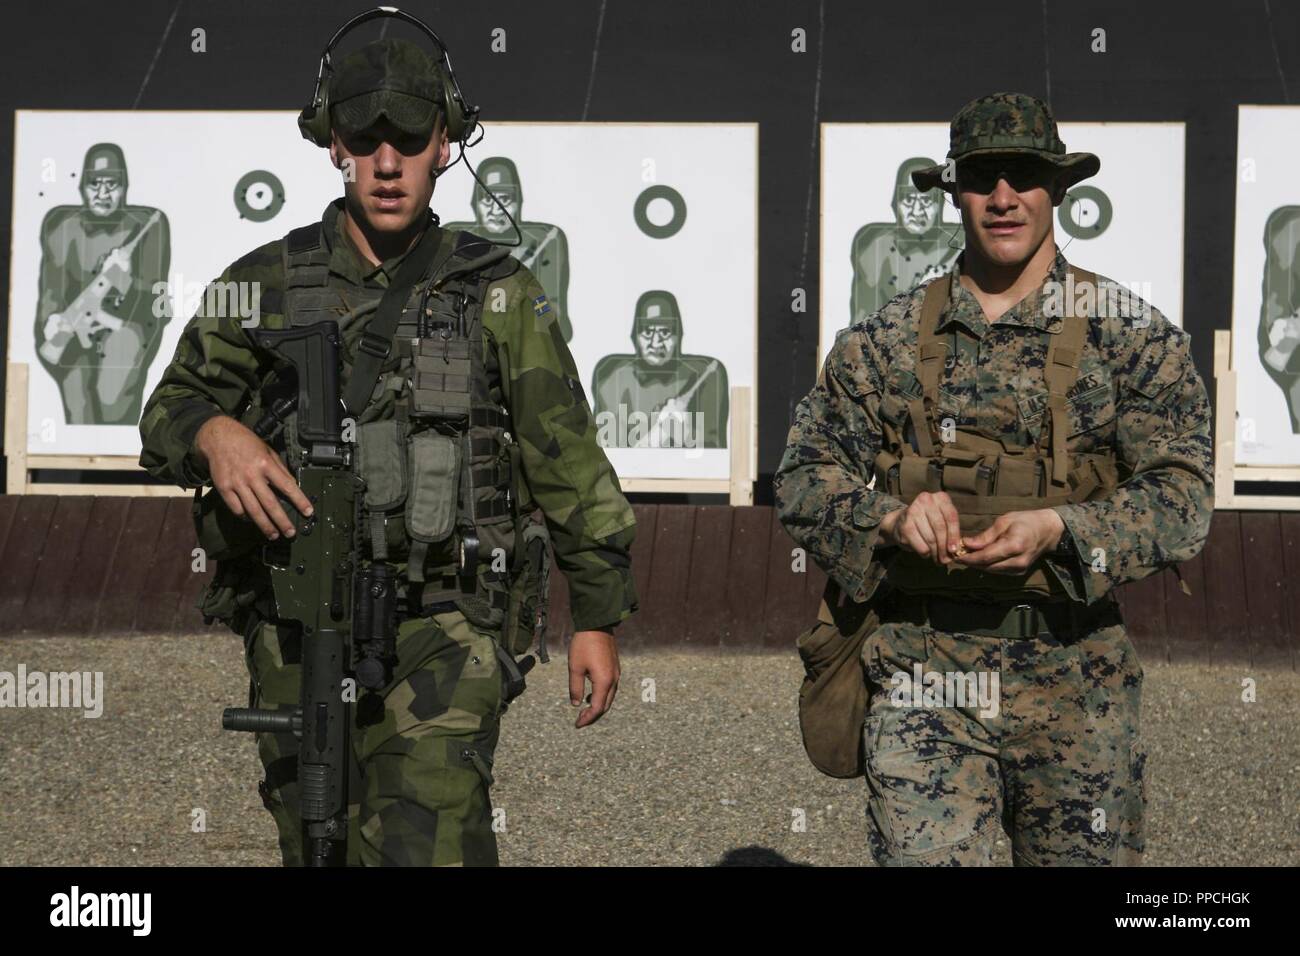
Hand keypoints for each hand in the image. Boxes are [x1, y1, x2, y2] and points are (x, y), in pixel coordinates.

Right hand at [195, 416, 313, 539]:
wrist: (217, 437)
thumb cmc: (246, 443)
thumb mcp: (268, 451)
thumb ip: (280, 468)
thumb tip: (292, 485)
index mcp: (265, 464)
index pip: (287, 486)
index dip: (299, 500)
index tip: (308, 511)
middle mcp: (251, 475)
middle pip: (270, 503)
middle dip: (282, 520)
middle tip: (290, 532)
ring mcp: (236, 483)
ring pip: (253, 510)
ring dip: (265, 525)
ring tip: (273, 534)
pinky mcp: (224, 488)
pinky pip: (236, 508)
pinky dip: (245, 517)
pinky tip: (252, 521)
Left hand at [568, 629, 619, 727]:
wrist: (597, 624)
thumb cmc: (584, 645)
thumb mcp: (575, 668)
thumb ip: (575, 688)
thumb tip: (576, 704)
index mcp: (604, 681)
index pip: (597, 708)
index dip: (587, 719)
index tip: (577, 724)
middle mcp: (613, 679)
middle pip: (606, 705)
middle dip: (593, 715)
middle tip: (580, 720)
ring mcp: (616, 673)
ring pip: (609, 697)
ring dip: (598, 705)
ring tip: (584, 709)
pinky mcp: (615, 667)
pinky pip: (610, 687)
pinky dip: (602, 695)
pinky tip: (591, 693)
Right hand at [878, 491, 962, 566]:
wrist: (900, 522)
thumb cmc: (927, 523)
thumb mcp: (943, 521)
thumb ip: (951, 532)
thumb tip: (956, 551)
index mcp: (940, 497)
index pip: (951, 517)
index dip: (954, 535)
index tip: (955, 549)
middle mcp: (926, 500)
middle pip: (940, 528)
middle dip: (944, 547)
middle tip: (946, 559)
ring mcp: (913, 511)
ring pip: (931, 539)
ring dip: (936, 553)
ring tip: (937, 558)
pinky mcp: (905, 525)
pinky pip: (921, 546)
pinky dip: (925, 553)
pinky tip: (925, 552)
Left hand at [951, 509, 1065, 574]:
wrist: (1047, 531)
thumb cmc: (1025, 521)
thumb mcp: (1004, 521)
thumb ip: (986, 536)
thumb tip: (966, 544)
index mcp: (1015, 546)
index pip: (986, 557)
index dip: (969, 558)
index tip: (956, 555)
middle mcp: (1018, 561)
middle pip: (987, 566)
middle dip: (970, 562)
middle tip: (956, 555)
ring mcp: (1019, 569)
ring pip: (991, 571)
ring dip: (977, 565)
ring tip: (964, 555)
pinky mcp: (1019, 572)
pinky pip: (998, 571)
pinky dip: (986, 566)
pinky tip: (978, 558)